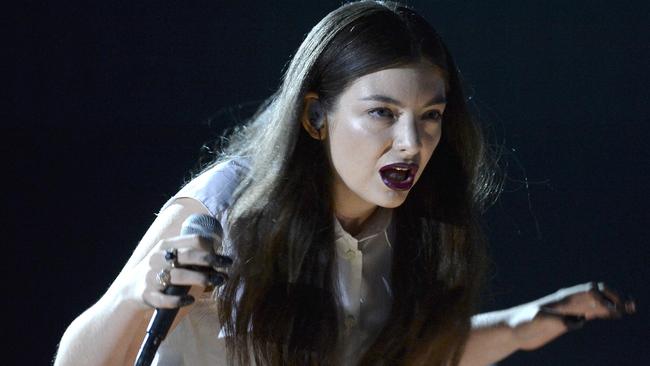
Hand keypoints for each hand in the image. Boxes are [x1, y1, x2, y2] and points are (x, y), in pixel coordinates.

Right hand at [126, 233, 232, 309]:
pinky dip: (180, 300)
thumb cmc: (158, 271)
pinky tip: (190, 300)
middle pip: (188, 255)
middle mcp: (158, 258)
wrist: (128, 290)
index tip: (220, 256)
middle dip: (210, 261)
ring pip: (180, 276)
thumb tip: (217, 257)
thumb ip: (188, 254)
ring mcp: (151, 277)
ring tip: (217, 281)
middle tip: (226, 267)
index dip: (210, 247)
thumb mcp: (168, 256)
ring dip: (202, 278)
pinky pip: (166, 299)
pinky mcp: (148, 295)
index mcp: (165, 245)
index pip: (193, 240)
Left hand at [512, 282, 635, 350]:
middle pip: (596, 293)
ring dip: (614, 303)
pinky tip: (617, 315)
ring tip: (632, 308)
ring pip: (596, 302)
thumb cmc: (521, 323)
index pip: (589, 292)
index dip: (604, 299)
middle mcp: (569, 301)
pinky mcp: (569, 318)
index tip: (614, 311)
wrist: (512, 329)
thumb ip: (557, 320)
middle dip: (614, 297)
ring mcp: (570, 309)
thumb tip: (579, 321)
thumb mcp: (537, 321)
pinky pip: (591, 312)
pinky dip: (606, 312)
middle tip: (629, 307)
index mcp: (562, 299)